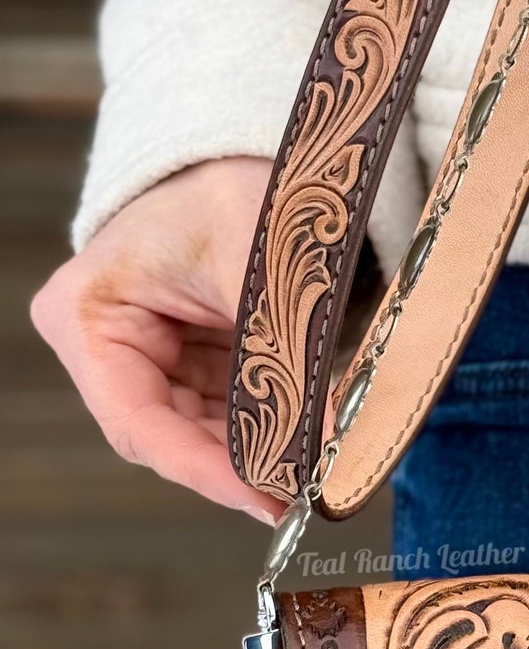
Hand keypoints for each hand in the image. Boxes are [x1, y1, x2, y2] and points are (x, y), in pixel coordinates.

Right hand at [31, 157, 282, 524]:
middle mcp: (105, 347)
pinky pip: (229, 409)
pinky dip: (270, 424)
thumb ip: (277, 348)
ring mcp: (148, 358)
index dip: (201, 468)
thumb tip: (321, 433)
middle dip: (239, 465)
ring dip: (259, 451)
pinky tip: (311, 439)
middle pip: (170, 436)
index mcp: (87, 317)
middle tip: (302, 494)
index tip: (260, 496)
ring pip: (203, 432)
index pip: (137, 422)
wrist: (238, 152)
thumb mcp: (251, 259)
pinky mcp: (190, 361)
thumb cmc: (226, 185)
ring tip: (315, 472)